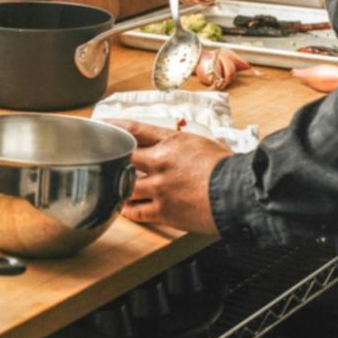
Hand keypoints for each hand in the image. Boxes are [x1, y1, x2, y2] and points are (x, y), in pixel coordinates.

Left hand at [106, 120, 229, 234]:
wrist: (239, 192)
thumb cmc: (227, 167)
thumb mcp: (201, 144)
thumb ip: (179, 145)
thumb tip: (168, 148)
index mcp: (171, 142)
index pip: (134, 129)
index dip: (114, 126)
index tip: (101, 126)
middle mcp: (160, 162)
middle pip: (122, 157)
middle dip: (109, 157)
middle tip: (98, 157)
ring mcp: (160, 188)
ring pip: (124, 186)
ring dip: (116, 186)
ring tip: (108, 186)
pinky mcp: (163, 211)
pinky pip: (136, 211)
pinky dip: (127, 210)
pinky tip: (121, 209)